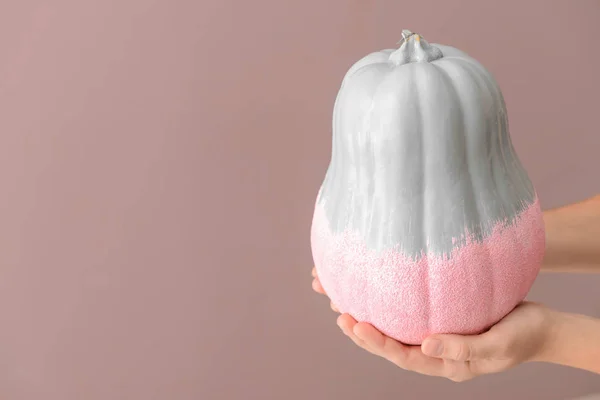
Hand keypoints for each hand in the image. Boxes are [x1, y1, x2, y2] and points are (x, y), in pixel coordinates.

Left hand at [311, 267, 555, 381]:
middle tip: (342, 317)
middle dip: (367, 336)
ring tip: (347, 308)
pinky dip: (393, 312)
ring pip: (400, 335)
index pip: (405, 357)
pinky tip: (379, 298)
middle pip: (395, 349)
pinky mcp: (444, 324)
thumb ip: (462, 348)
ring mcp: (440, 341)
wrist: (543, 328)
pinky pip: (411, 320)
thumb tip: (425, 345)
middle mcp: (438, 355)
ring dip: (375, 325)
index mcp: (448, 365)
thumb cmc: (523, 335)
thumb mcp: (497, 343)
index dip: (379, 344)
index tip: (357, 326)